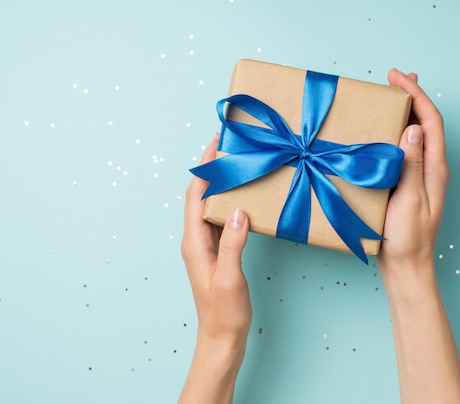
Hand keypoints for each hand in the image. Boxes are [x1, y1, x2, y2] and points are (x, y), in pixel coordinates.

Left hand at [179, 134, 250, 403]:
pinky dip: (231, 203)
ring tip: (239, 165)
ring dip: (223, 184)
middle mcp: (196, 240)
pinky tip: (245, 198)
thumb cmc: (224, 312)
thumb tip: (238, 211)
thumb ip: (233, 244)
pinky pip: (222, 219)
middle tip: (230, 146)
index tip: (216, 143)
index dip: (205, 168)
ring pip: (212, 206)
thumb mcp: (230, 278)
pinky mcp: (218, 252)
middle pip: (201, 195)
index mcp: (194, 242)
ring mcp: (206, 246)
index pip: (196, 195)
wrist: (222, 338)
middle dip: (213, 168)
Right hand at [377, 68, 449, 269]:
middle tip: (395, 77)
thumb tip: (414, 128)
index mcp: (435, 168)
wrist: (406, 266)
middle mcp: (431, 167)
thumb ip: (412, 164)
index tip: (398, 78)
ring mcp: (420, 175)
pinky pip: (404, 148)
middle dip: (413, 96)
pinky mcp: (407, 182)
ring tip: (391, 94)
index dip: (416, 95)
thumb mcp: (410, 199)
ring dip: (405, 111)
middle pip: (426, 122)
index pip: (431, 122)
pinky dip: (395, 131)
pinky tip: (382, 130)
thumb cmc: (408, 238)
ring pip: (416, 134)